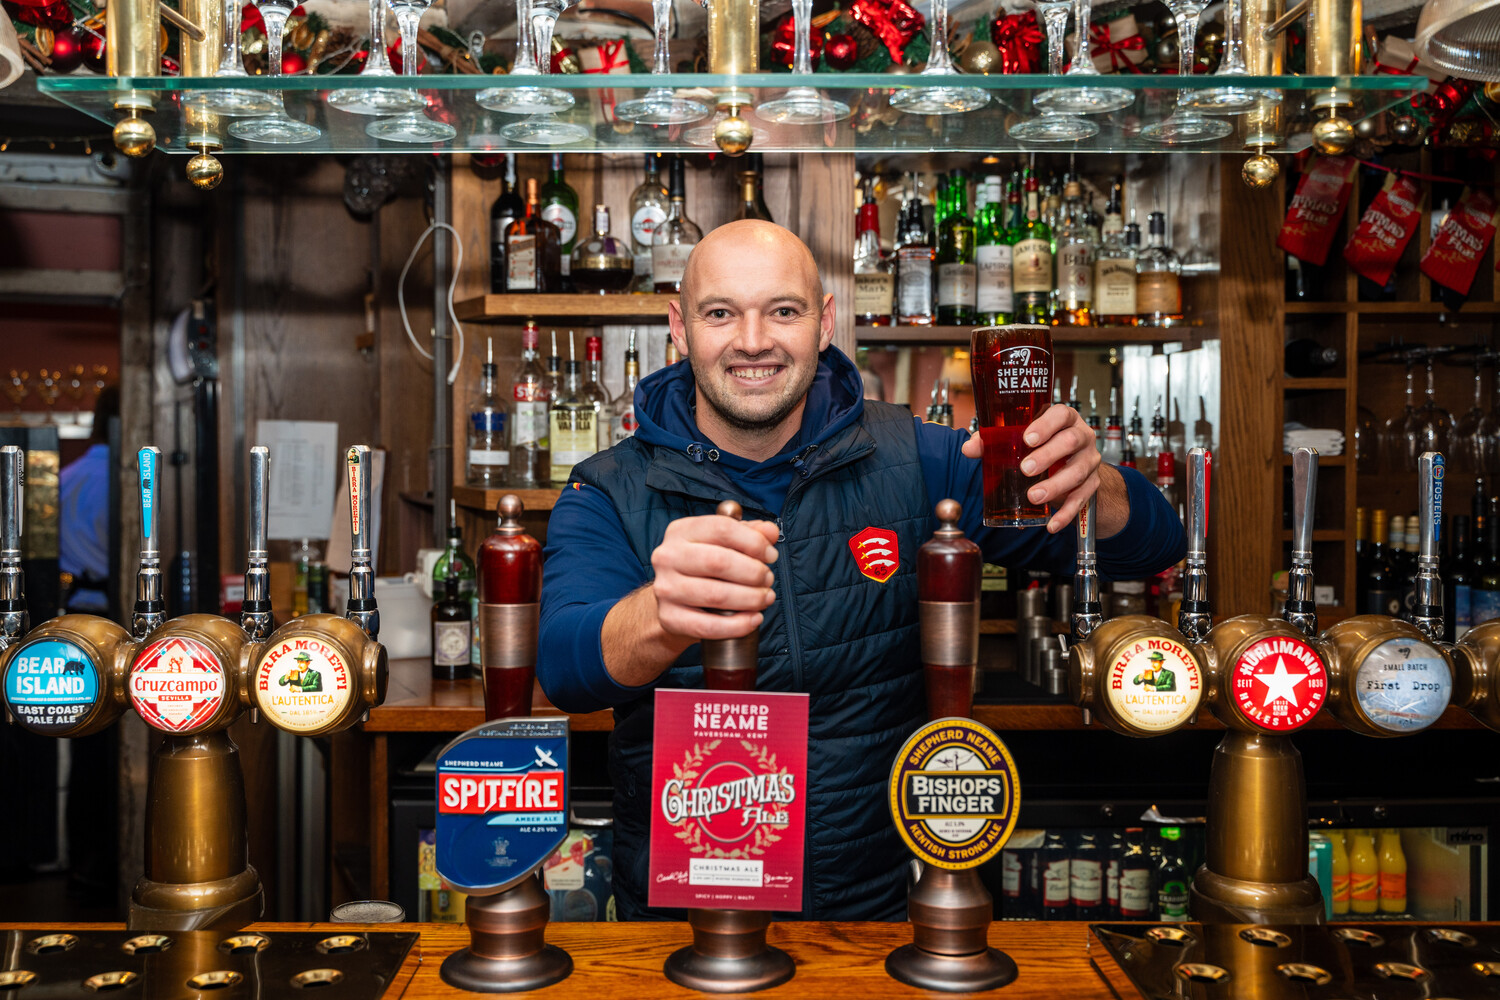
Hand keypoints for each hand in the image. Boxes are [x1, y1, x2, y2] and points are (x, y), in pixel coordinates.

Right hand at [650, 513, 779, 640]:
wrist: (672, 601)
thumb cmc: (702, 568)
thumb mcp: (722, 543)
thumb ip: (749, 533)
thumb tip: (770, 532)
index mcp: (681, 531)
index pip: (722, 529)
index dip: (754, 542)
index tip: (771, 556)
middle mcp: (668, 557)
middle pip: (719, 562)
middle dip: (753, 572)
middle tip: (768, 579)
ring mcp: (666, 589)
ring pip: (715, 595)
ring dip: (750, 598)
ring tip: (766, 598)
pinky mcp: (669, 618)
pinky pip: (708, 626)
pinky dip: (737, 625)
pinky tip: (754, 619)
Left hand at [962, 403, 1101, 532]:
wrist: (1073, 464)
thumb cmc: (1044, 445)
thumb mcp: (1021, 439)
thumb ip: (995, 440)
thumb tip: (969, 448)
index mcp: (1064, 419)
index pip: (1060, 414)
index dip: (1046, 425)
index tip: (1027, 439)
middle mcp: (1081, 436)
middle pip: (1070, 441)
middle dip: (1048, 456)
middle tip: (1025, 469)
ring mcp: (1089, 460)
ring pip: (1077, 471)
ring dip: (1055, 486)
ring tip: (1033, 496)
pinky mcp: (1092, 484)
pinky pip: (1081, 499)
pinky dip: (1066, 513)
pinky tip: (1051, 524)